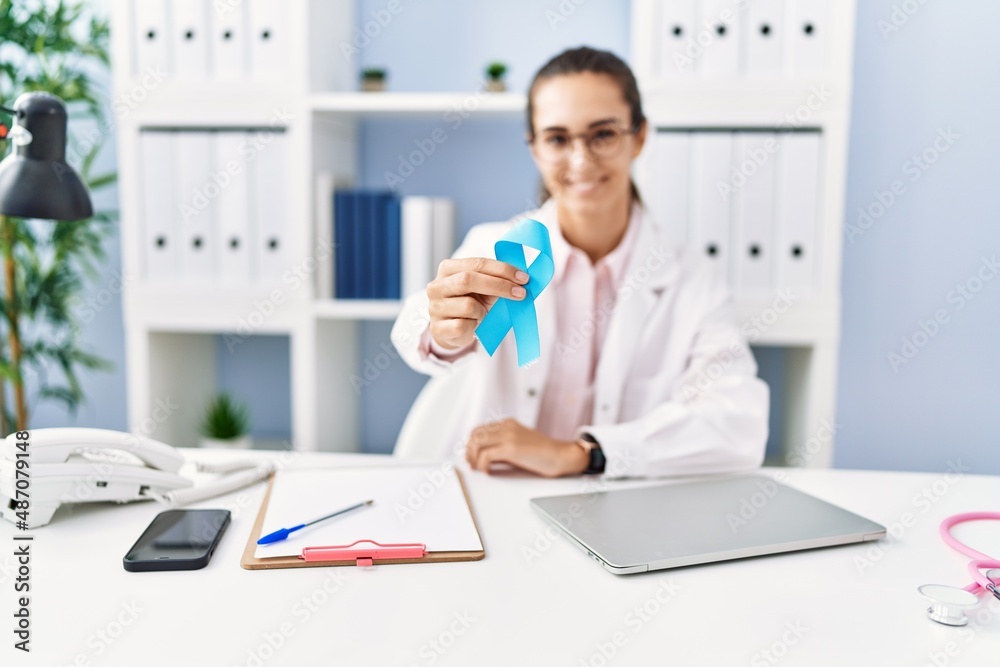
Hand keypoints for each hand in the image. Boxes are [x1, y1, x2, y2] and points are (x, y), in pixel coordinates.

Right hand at [426, 258, 529, 349]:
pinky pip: (463, 326)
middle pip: (468, 279)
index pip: (476, 263)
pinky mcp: (437, 328)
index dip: (502, 269)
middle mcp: (437, 286)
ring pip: (468, 306)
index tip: (523, 278)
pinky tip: (473, 325)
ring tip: (482, 314)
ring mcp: (435, 307)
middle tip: (521, 293)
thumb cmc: (471, 303)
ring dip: (483, 311)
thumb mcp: (483, 289)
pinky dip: (474, 326)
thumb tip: (522, 279)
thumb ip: (497, 280)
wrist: (453, 330)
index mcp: (448, 269)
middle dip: (499, 286)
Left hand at [464, 418, 588, 477]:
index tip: (471, 457)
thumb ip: (502, 446)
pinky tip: (488, 471)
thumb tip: (483, 457)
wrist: (561, 455)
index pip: (479, 429)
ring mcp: (508, 435)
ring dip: (473, 458)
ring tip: (478, 468)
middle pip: (475, 435)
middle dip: (469, 451)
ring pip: (477, 443)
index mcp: (508, 423)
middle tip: (471, 464)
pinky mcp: (511, 448)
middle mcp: (506, 426)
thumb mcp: (519, 444)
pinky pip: (486, 455)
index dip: (471, 444)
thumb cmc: (543, 454)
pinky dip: (483, 465)